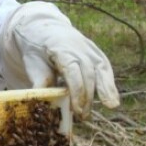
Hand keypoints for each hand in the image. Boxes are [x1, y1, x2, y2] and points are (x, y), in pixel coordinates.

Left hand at [1, 2, 119, 116]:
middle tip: (83, 116)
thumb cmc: (37, 50)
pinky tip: (113, 98)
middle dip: (87, 96)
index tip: (76, 109)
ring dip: (106, 89)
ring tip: (110, 106)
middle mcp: (78, 46)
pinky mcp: (96, 52)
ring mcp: (89, 48)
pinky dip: (110, 83)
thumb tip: (42, 103)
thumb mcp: (32, 63)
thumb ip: (40, 81)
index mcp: (60, 48)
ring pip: (101, 68)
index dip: (76, 91)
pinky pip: (105, 67)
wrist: (44, 29)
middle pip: (88, 73)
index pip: (72, 71)